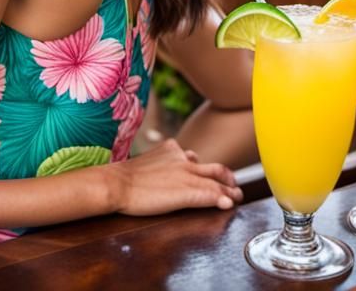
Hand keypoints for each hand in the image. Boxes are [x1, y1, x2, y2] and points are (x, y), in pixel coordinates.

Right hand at [109, 138, 241, 214]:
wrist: (119, 183)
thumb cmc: (125, 176)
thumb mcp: (146, 162)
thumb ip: (159, 163)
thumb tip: (161, 171)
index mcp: (171, 150)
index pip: (196, 158)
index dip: (206, 169)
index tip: (212, 176)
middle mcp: (184, 160)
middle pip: (215, 168)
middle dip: (227, 177)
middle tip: (233, 186)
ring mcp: (189, 175)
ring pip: (218, 182)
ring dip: (230, 191)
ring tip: (236, 198)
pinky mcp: (190, 192)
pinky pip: (213, 196)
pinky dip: (223, 200)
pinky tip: (228, 206)